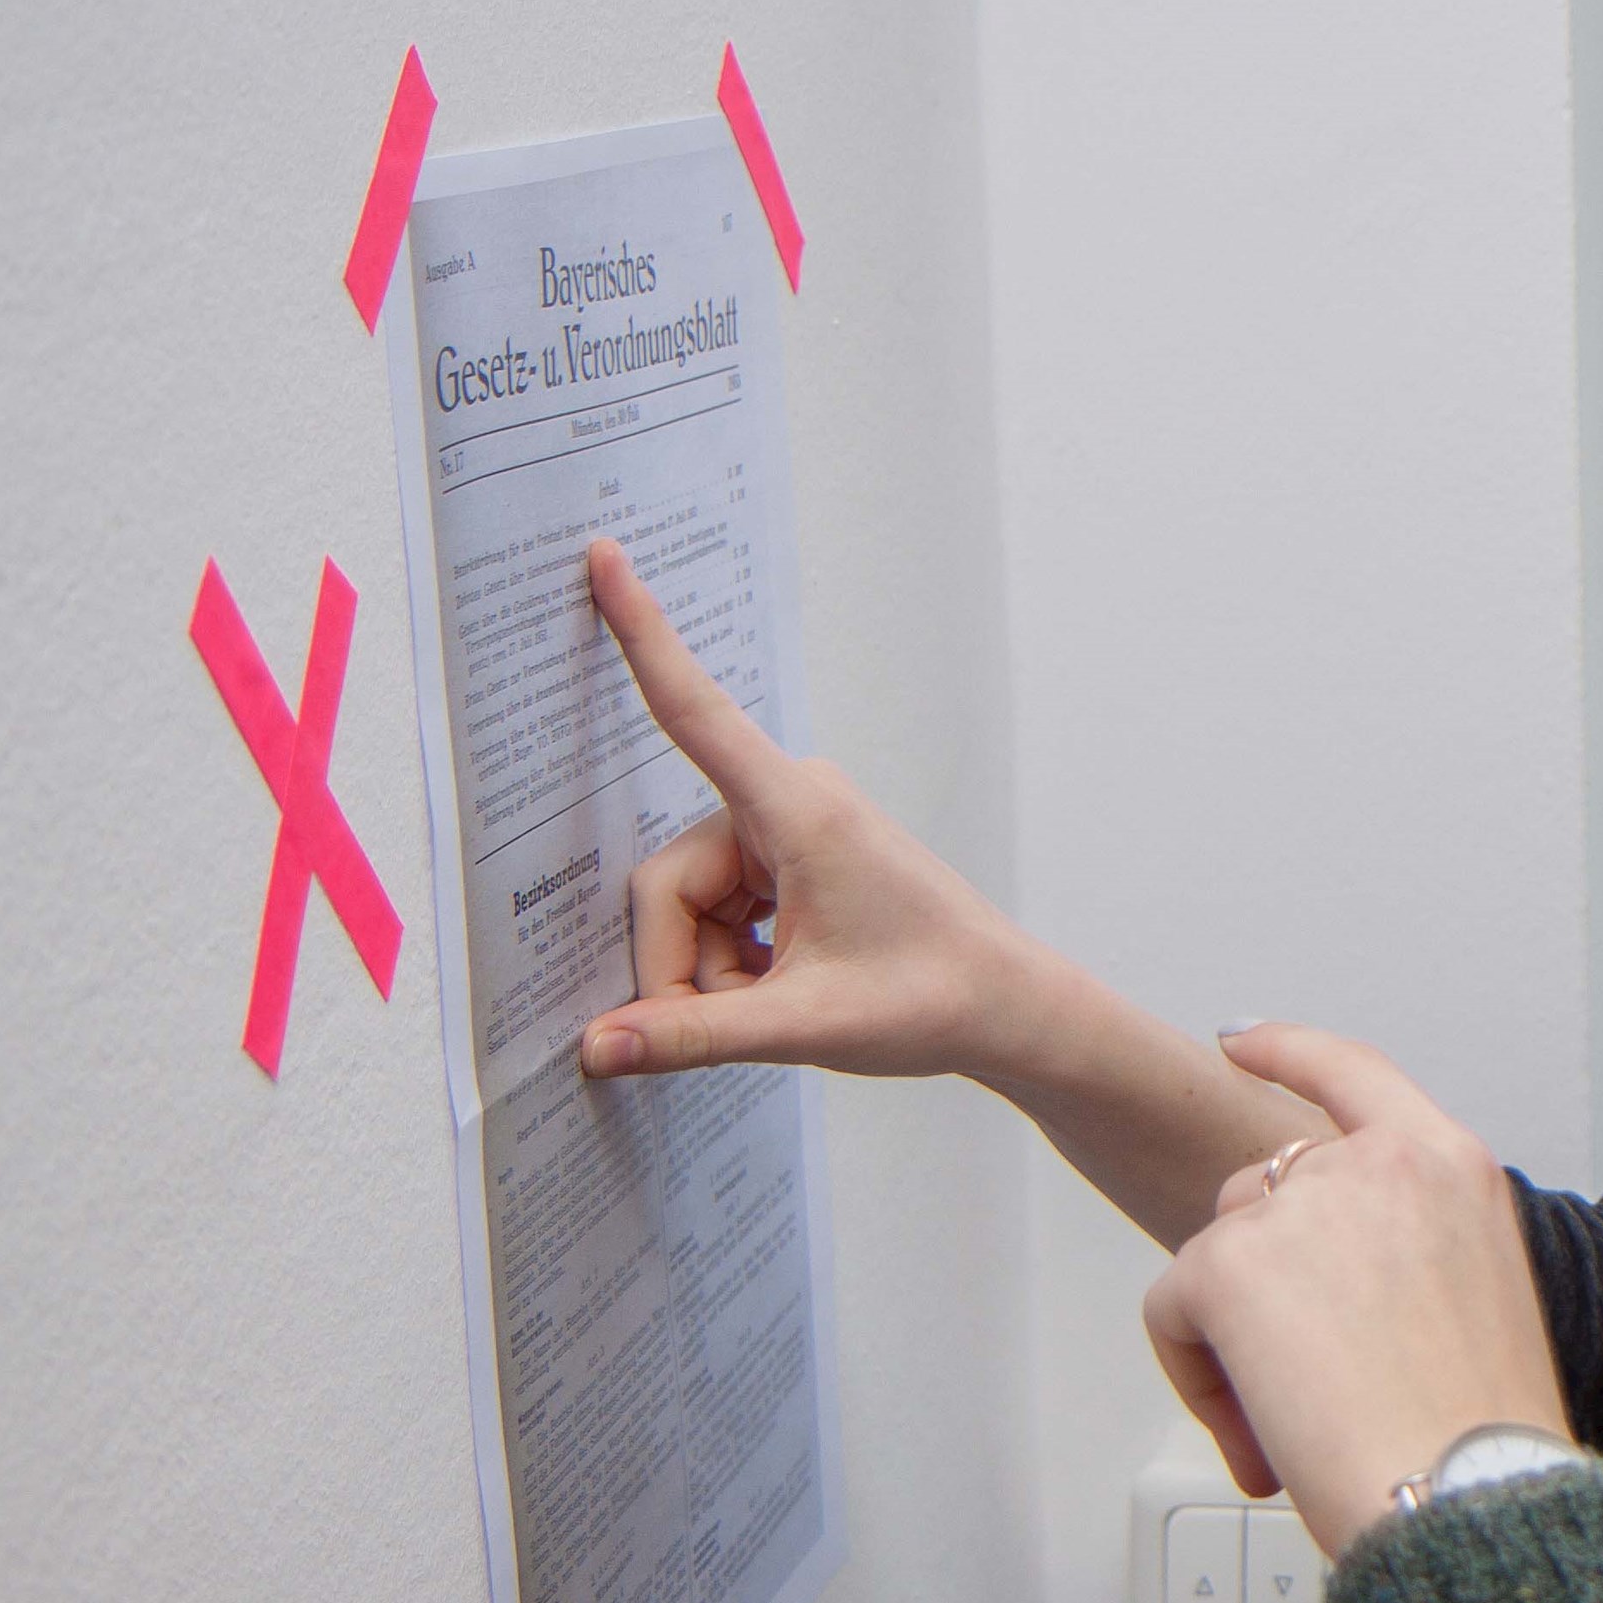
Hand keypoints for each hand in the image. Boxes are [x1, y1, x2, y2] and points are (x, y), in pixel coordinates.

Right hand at [574, 537, 1041, 1081]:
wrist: (1005, 1007)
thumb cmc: (929, 998)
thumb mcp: (803, 1024)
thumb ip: (693, 1036)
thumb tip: (597, 1046)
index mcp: (795, 809)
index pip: (695, 710)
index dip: (640, 636)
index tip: (603, 556)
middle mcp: (785, 803)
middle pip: (666, 883)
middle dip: (682, 965)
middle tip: (738, 1019)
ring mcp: (785, 832)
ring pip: (687, 908)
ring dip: (711, 974)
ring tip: (781, 1003)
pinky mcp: (787, 862)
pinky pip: (716, 914)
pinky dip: (732, 966)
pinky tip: (783, 988)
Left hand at [1142, 1023, 1570, 1556]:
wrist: (1469, 1497)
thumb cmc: (1481, 1437)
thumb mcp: (1474, 1305)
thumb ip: (1404, 1260)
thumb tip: (1321, 1296)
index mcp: (1452, 1169)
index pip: (1352, 1075)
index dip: (1289, 1053)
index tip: (1241, 1042)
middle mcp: (1379, 1165)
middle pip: (1263, 1190)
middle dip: (1262, 1282)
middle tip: (1304, 1387)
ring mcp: (1301, 1205)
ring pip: (1215, 1253)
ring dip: (1231, 1338)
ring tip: (1288, 1428)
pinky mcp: (1231, 1262)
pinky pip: (1174, 1310)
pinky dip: (1196, 1378)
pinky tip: (1256, 1437)